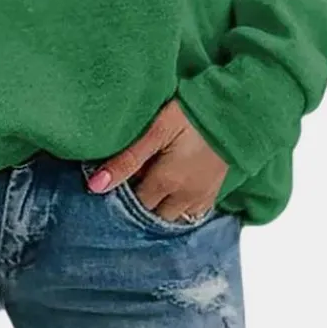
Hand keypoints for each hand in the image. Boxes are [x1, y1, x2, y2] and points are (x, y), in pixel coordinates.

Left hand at [87, 100, 227, 221]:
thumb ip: (127, 159)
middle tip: (128, 182)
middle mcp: (184, 198)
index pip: (134, 204)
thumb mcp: (155, 131)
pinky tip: (169, 192)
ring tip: (147, 185)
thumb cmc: (189, 114)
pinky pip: (190, 214)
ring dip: (157, 207)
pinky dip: (176, 208)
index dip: (121, 194)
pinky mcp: (213, 192)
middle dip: (138, 203)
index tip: (111, 183)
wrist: (230, 110)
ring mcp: (201, 197)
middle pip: (152, 213)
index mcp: (167, 182)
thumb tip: (96, 185)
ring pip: (171, 217)